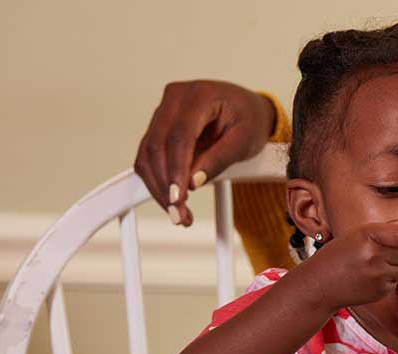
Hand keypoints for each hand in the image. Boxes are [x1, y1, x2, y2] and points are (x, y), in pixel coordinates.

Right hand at [133, 80, 275, 225]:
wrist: (248, 110)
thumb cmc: (250, 119)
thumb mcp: (245, 140)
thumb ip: (220, 159)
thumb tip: (193, 181)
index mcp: (199, 95)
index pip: (179, 136)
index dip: (176, 170)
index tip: (178, 197)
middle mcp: (175, 99)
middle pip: (156, 146)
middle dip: (164, 185)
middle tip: (179, 213)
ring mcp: (164, 112)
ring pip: (147, 154)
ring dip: (158, 187)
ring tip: (179, 213)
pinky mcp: (159, 128)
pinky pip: (149, 157)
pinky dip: (157, 181)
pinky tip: (172, 200)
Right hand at [301, 216, 397, 310]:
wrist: (320, 284)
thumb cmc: (339, 255)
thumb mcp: (359, 234)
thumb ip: (390, 228)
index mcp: (368, 236)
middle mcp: (374, 256)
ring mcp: (378, 276)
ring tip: (383, 263)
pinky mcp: (380, 291)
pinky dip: (392, 278)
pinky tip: (374, 276)